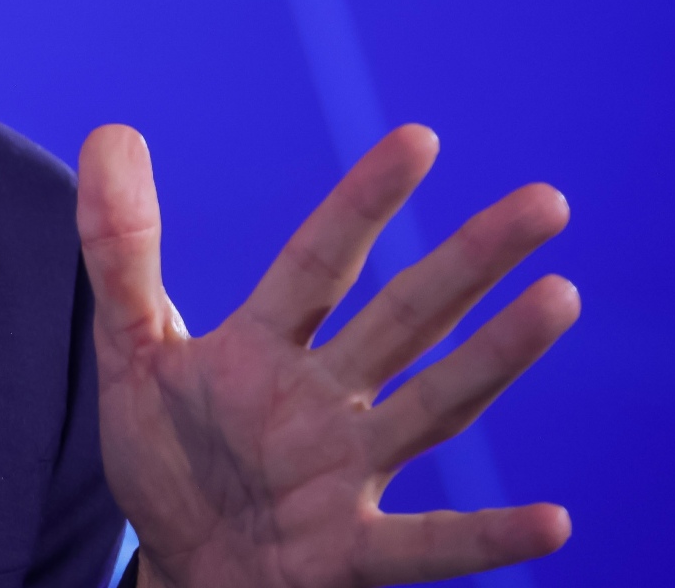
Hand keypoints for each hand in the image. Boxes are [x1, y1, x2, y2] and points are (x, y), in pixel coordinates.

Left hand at [79, 124, 577, 587]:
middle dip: (469, 260)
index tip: (419, 138)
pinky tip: (552, 522)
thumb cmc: (170, 456)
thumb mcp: (130, 351)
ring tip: (561, 296)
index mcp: (268, 345)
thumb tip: (113, 131)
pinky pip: (426, 545)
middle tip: (546, 200)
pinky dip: (487, 536)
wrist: (183, 567)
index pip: (321, 260)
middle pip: (405, 317)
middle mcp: (324, 399)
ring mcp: (345, 473)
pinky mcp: (348, 553)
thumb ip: (120, 251)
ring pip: (433, 406)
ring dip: (496, 357)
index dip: (363, 203)